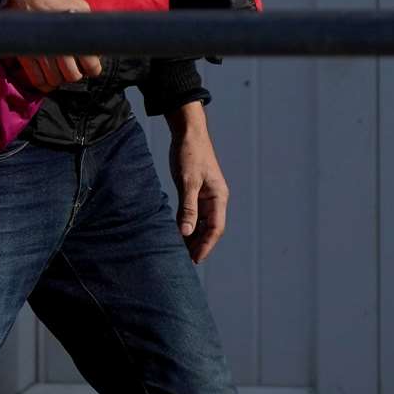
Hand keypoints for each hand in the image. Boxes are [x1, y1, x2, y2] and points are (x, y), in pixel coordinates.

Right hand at [2, 0, 104, 89]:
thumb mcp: (80, 6)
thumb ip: (89, 27)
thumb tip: (96, 48)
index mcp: (75, 34)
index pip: (91, 67)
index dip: (91, 68)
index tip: (88, 65)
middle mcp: (59, 47)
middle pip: (72, 77)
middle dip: (74, 73)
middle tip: (72, 65)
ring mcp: (41, 54)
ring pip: (55, 81)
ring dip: (58, 78)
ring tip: (58, 68)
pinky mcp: (26, 56)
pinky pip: (37, 81)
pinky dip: (43, 83)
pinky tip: (46, 74)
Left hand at [166, 103, 227, 263]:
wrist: (187, 132)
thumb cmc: (190, 153)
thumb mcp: (187, 181)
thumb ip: (188, 207)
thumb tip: (186, 232)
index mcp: (219, 197)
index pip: (216, 228)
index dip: (206, 246)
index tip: (194, 260)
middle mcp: (215, 199)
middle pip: (209, 229)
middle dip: (198, 245)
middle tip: (182, 260)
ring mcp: (206, 196)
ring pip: (201, 223)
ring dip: (191, 237)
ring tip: (177, 251)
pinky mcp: (195, 192)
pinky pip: (193, 215)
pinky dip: (186, 225)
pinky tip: (175, 233)